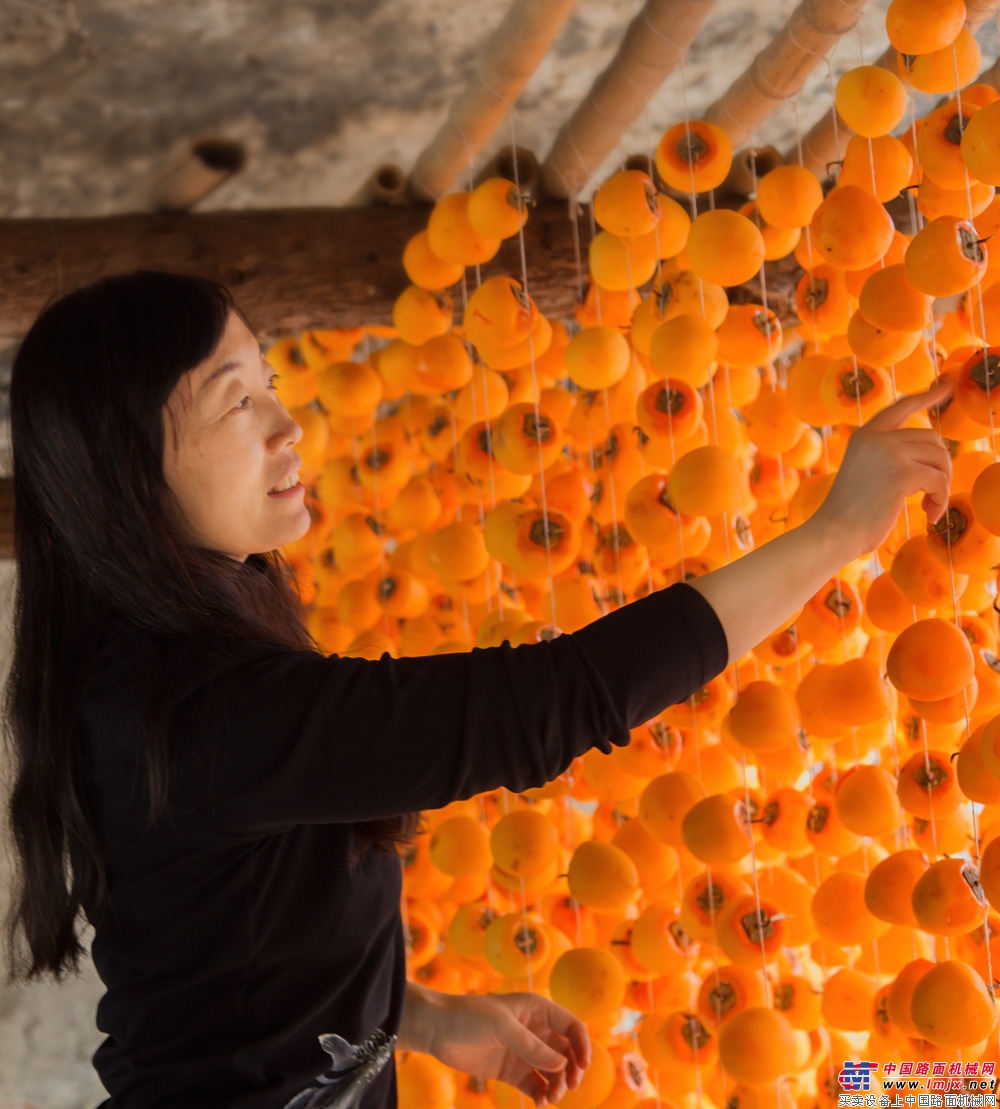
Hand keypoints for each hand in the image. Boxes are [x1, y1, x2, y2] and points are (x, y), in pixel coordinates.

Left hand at [400, 986, 589, 1105]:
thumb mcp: (502, 1027)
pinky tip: (540, 1103)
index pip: (570, 1026)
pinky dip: (542, 1094)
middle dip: (571, 1069)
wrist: (438, 1029)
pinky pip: (535, 1084)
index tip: (583, 1066)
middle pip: (565, 1052)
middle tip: (568, 1087)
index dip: (581, 1044)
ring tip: (550, 1098)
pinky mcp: (511, 1070)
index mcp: (536, 1009)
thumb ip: (532, 1046)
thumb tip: (562, 1065)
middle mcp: (534, 1030)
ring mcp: (523, 1051)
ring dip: (557, 1085)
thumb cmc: (470, 1016)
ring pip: (552, 1071)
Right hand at [809, 377, 953, 561]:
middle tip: (933, 494)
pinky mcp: (903, 472)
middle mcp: (877, 438)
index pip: (901, 407)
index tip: (946, 385)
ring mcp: (890, 452)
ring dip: (942, 486)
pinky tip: (930, 515)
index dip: (926, 396)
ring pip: (940, 458)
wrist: (834, 532)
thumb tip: (936, 450)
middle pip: (932, 438)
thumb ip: (890, 455)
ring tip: (930, 507)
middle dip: (940, 467)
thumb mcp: (867, 473)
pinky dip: (941, 499)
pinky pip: (939, 480)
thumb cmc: (850, 513)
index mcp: (864, 435)